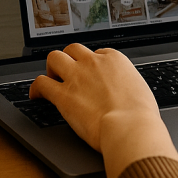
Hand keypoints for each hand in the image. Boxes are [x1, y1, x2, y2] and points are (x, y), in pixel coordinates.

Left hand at [29, 44, 177, 177]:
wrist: (130, 127)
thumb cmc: (140, 115)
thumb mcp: (140, 90)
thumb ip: (128, 86)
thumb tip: (126, 93)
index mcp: (115, 60)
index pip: (98, 53)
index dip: (92, 63)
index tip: (90, 73)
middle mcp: (93, 63)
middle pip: (73, 49)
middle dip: (69, 59)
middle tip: (68, 73)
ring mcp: (76, 77)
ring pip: (54, 58)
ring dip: (51, 68)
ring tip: (52, 79)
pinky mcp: (63, 95)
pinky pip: (41, 83)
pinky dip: (36, 88)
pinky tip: (36, 95)